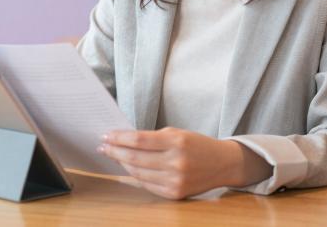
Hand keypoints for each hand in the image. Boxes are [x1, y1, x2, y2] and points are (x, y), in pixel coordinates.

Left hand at [99, 127, 270, 198]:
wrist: (223, 164)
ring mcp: (175, 180)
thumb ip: (154, 138)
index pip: (139, 140)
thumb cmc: (198, 145)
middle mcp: (176, 162)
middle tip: (103, 146)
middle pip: (135, 157)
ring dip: (122, 164)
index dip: (120, 138)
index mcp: (177, 142)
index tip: (106, 135)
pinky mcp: (175, 193)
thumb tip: (124, 141)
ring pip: (138, 173)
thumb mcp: (178, 133)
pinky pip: (147, 185)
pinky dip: (135, 176)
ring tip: (113, 156)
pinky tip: (127, 168)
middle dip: (116, 151)